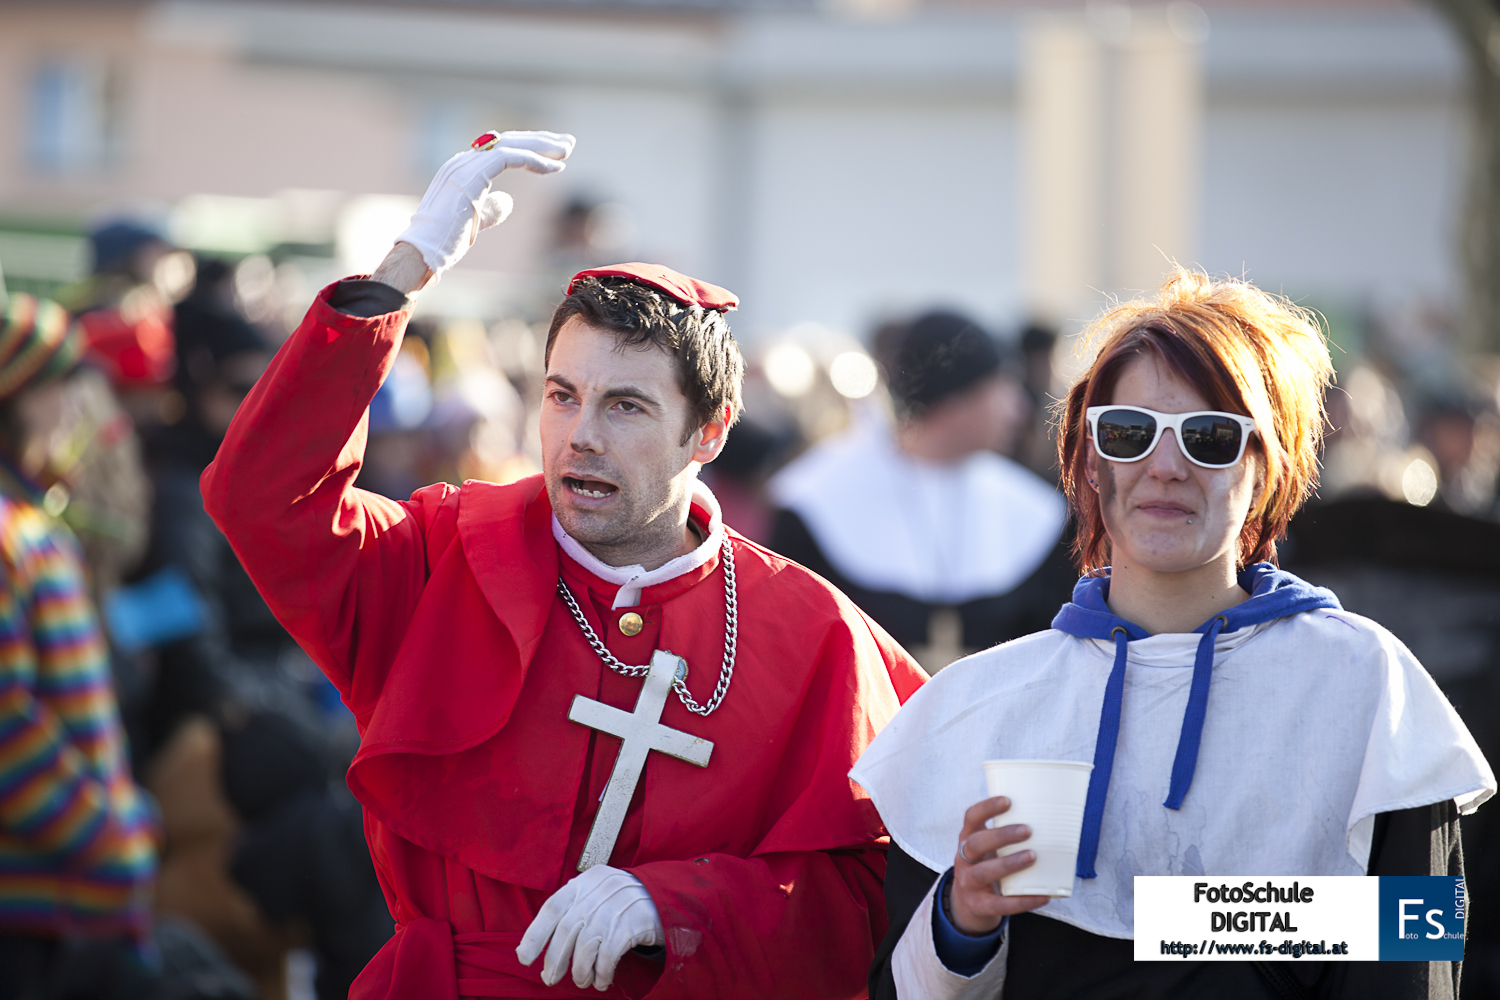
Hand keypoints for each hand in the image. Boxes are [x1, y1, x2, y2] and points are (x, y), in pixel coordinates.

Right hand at [396, 129, 574, 276]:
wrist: (422, 251)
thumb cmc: (444, 243)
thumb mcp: (474, 221)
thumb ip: (490, 209)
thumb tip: (506, 200)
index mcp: (462, 170)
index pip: (500, 149)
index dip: (529, 149)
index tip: (554, 157)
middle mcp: (463, 161)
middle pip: (508, 141)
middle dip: (540, 140)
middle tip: (568, 142)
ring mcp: (465, 164)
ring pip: (511, 144)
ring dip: (542, 146)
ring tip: (566, 150)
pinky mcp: (472, 173)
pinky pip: (510, 158)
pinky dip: (534, 161)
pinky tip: (554, 168)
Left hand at [516, 865, 663, 990]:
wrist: (661, 894)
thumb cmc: (622, 898)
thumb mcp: (596, 890)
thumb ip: (573, 906)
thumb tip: (544, 942)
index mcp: (583, 884)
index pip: (551, 908)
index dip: (535, 935)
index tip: (524, 958)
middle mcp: (595, 894)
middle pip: (566, 932)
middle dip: (555, 961)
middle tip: (550, 978)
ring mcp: (614, 909)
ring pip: (585, 947)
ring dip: (579, 971)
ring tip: (582, 980)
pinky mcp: (631, 926)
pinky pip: (607, 957)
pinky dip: (601, 973)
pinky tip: (601, 980)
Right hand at [948, 796, 1050, 934]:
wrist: (968, 904)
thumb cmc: (988, 866)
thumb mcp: (988, 848)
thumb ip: (1007, 836)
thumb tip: (1052, 820)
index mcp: (967, 838)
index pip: (971, 817)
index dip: (986, 808)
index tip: (1007, 800)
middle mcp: (963, 859)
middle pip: (976, 843)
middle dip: (1001, 836)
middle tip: (1027, 830)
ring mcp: (968, 883)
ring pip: (983, 872)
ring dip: (1008, 864)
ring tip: (1032, 857)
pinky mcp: (979, 905)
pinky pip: (999, 904)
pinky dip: (1021, 901)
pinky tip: (1042, 896)